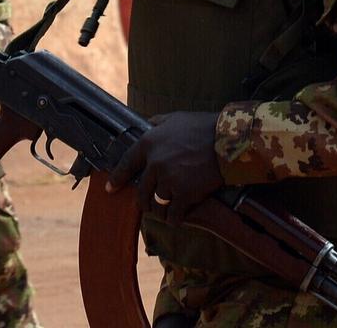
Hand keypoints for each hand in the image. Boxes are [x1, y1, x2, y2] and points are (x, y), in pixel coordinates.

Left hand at [106, 111, 223, 225]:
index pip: (126, 164)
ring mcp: (169, 180)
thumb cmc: (202, 127)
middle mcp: (155, 163)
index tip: (110, 188)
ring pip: (156, 204)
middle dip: (143, 200)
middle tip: (147, 205)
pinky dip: (174, 218)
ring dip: (159, 210)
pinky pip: (173, 214)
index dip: (117, 178)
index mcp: (149, 143)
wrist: (227, 140)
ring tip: (163, 212)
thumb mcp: (175, 118)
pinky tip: (176, 218)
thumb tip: (149, 124)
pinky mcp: (185, 194)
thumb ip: (158, 123)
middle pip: (141, 190)